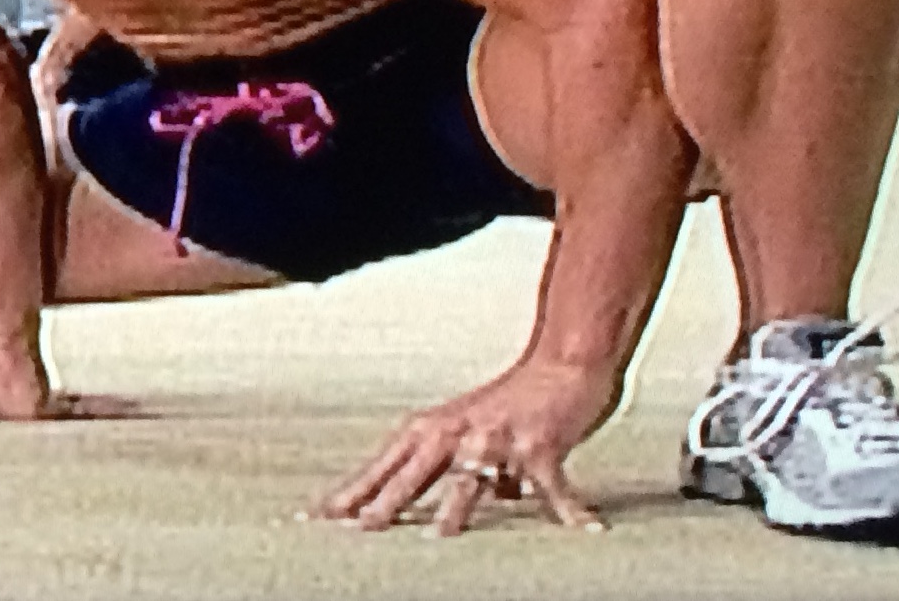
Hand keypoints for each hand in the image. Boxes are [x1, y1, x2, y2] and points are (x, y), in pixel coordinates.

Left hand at [314, 361, 617, 535]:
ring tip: (439, 538)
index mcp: (431, 430)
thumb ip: (446, 469)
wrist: (561, 360)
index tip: (315, 518)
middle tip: (359, 530)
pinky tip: (583, 530)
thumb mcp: (466, 432)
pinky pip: (551, 486)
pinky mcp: (539, 444)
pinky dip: (567, 509)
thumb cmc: (512, 402)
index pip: (380, 468)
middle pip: (411, 474)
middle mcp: (456, 432)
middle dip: (384, 503)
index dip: (349, 494)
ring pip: (469, 479)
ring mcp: (496, 438)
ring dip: (454, 510)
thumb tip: (427, 508)